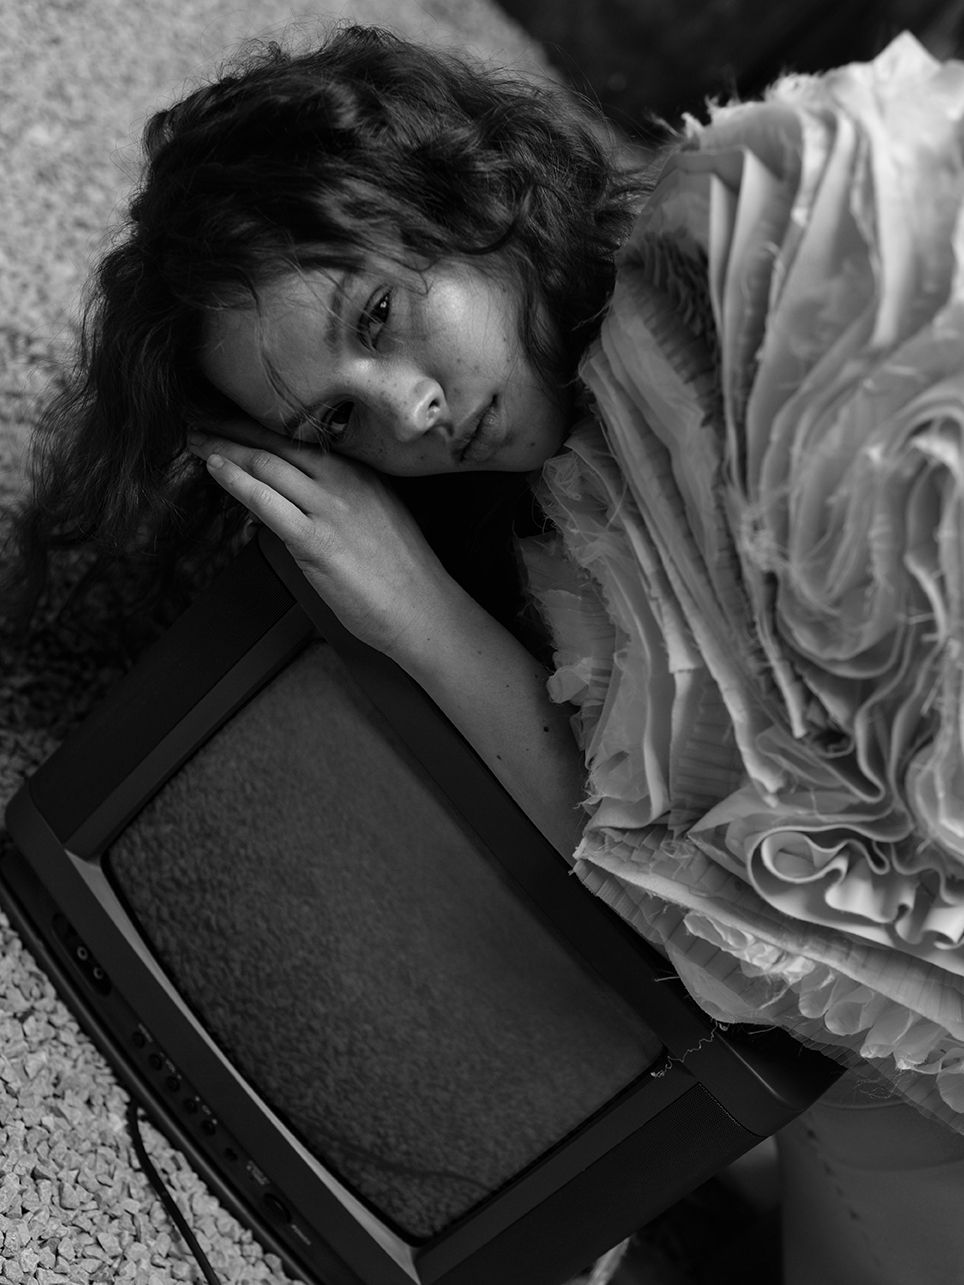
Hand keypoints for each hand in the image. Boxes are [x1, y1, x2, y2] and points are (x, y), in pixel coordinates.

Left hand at [187, 420, 455, 657]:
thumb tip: (299, 495)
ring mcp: (331, 509)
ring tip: (195, 440)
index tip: (231, 415)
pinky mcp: (317, 541)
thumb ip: (342, 497)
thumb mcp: (379, 515)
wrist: (423, 610)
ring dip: (223, 449)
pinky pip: (266, 502)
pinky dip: (236, 481)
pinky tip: (213, 468)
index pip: (301, 435)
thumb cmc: (402, 573)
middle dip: (232, 428)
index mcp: (362, 471)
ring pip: (266, 465)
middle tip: (199, 419)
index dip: (259, 423)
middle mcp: (346, 480)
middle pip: (277, 442)